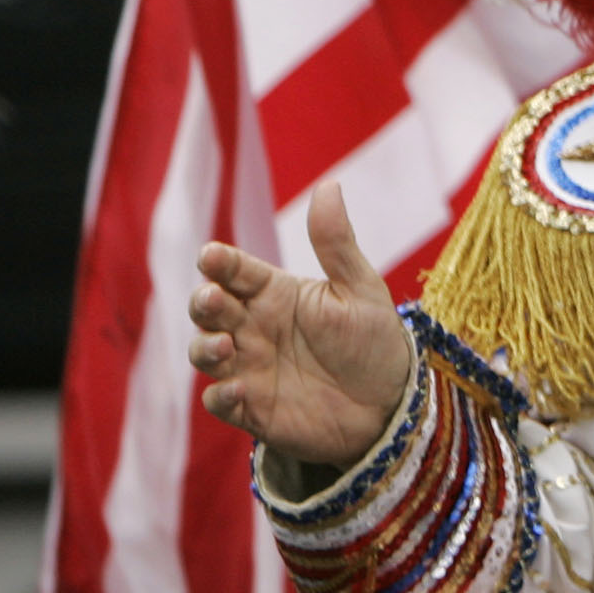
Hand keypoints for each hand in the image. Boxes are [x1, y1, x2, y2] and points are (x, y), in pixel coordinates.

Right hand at [188, 181, 413, 464]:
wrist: (389, 401)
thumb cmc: (371, 340)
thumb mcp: (359, 289)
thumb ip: (336, 243)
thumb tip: (329, 185)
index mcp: (274, 293)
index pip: (236, 271)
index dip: (220, 262)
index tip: (212, 255)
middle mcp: (252, 328)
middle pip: (209, 309)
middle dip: (204, 301)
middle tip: (213, 298)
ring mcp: (247, 367)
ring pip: (204, 352)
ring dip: (204, 347)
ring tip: (223, 344)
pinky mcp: (251, 407)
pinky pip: (221, 401)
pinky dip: (221, 396)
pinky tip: (239, 390)